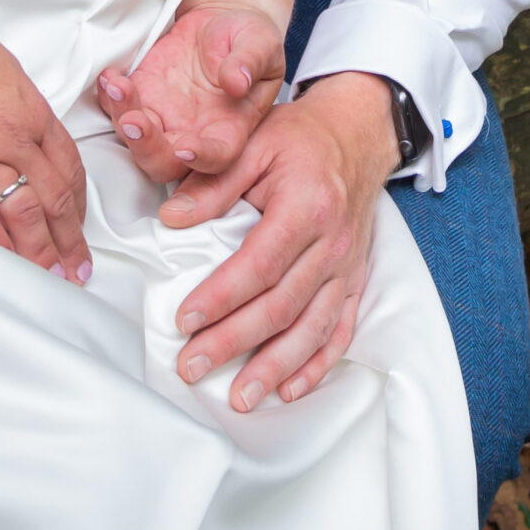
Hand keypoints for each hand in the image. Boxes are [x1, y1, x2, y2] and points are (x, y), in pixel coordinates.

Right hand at [0, 2, 91, 280]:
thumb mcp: (2, 67)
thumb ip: (22, 106)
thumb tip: (33, 134)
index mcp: (31, 110)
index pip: (69, 165)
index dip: (79, 201)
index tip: (80, 225)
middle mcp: (11, 137)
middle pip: (53, 196)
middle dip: (70, 237)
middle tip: (79, 267)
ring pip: (22, 211)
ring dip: (41, 249)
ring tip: (51, 276)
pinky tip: (7, 263)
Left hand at [97, 2, 284, 182]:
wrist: (219, 22)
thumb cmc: (249, 38)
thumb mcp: (260, 43)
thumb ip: (250, 61)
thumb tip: (237, 81)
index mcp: (230, 128)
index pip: (218, 156)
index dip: (202, 158)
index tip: (185, 147)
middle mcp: (194, 132)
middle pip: (165, 161)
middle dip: (145, 147)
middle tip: (135, 120)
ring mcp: (164, 117)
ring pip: (135, 139)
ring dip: (122, 117)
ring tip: (117, 86)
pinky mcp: (142, 95)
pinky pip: (118, 107)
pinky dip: (109, 96)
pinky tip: (109, 77)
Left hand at [160, 72, 398, 411]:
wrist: (359, 132)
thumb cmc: (301, 138)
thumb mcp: (254, 142)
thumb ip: (214, 183)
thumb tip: (170, 220)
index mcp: (306, 206)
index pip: (260, 263)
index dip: (222, 296)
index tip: (184, 320)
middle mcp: (332, 242)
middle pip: (281, 305)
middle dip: (234, 342)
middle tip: (191, 366)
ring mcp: (348, 266)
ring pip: (312, 328)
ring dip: (275, 368)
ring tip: (239, 397)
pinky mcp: (356, 279)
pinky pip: (340, 331)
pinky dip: (317, 365)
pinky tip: (290, 389)